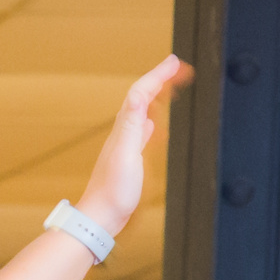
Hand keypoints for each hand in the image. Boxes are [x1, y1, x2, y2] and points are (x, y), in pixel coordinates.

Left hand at [78, 56, 188, 237]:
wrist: (100, 218)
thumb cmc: (113, 192)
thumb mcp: (126, 154)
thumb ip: (132, 124)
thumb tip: (140, 95)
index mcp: (124, 129)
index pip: (141, 93)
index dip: (158, 75)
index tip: (175, 62)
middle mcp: (123, 134)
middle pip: (142, 98)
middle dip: (159, 80)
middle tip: (179, 67)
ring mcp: (125, 146)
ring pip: (142, 112)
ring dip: (157, 96)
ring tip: (170, 85)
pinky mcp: (128, 159)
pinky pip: (141, 131)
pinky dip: (152, 120)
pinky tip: (152, 125)